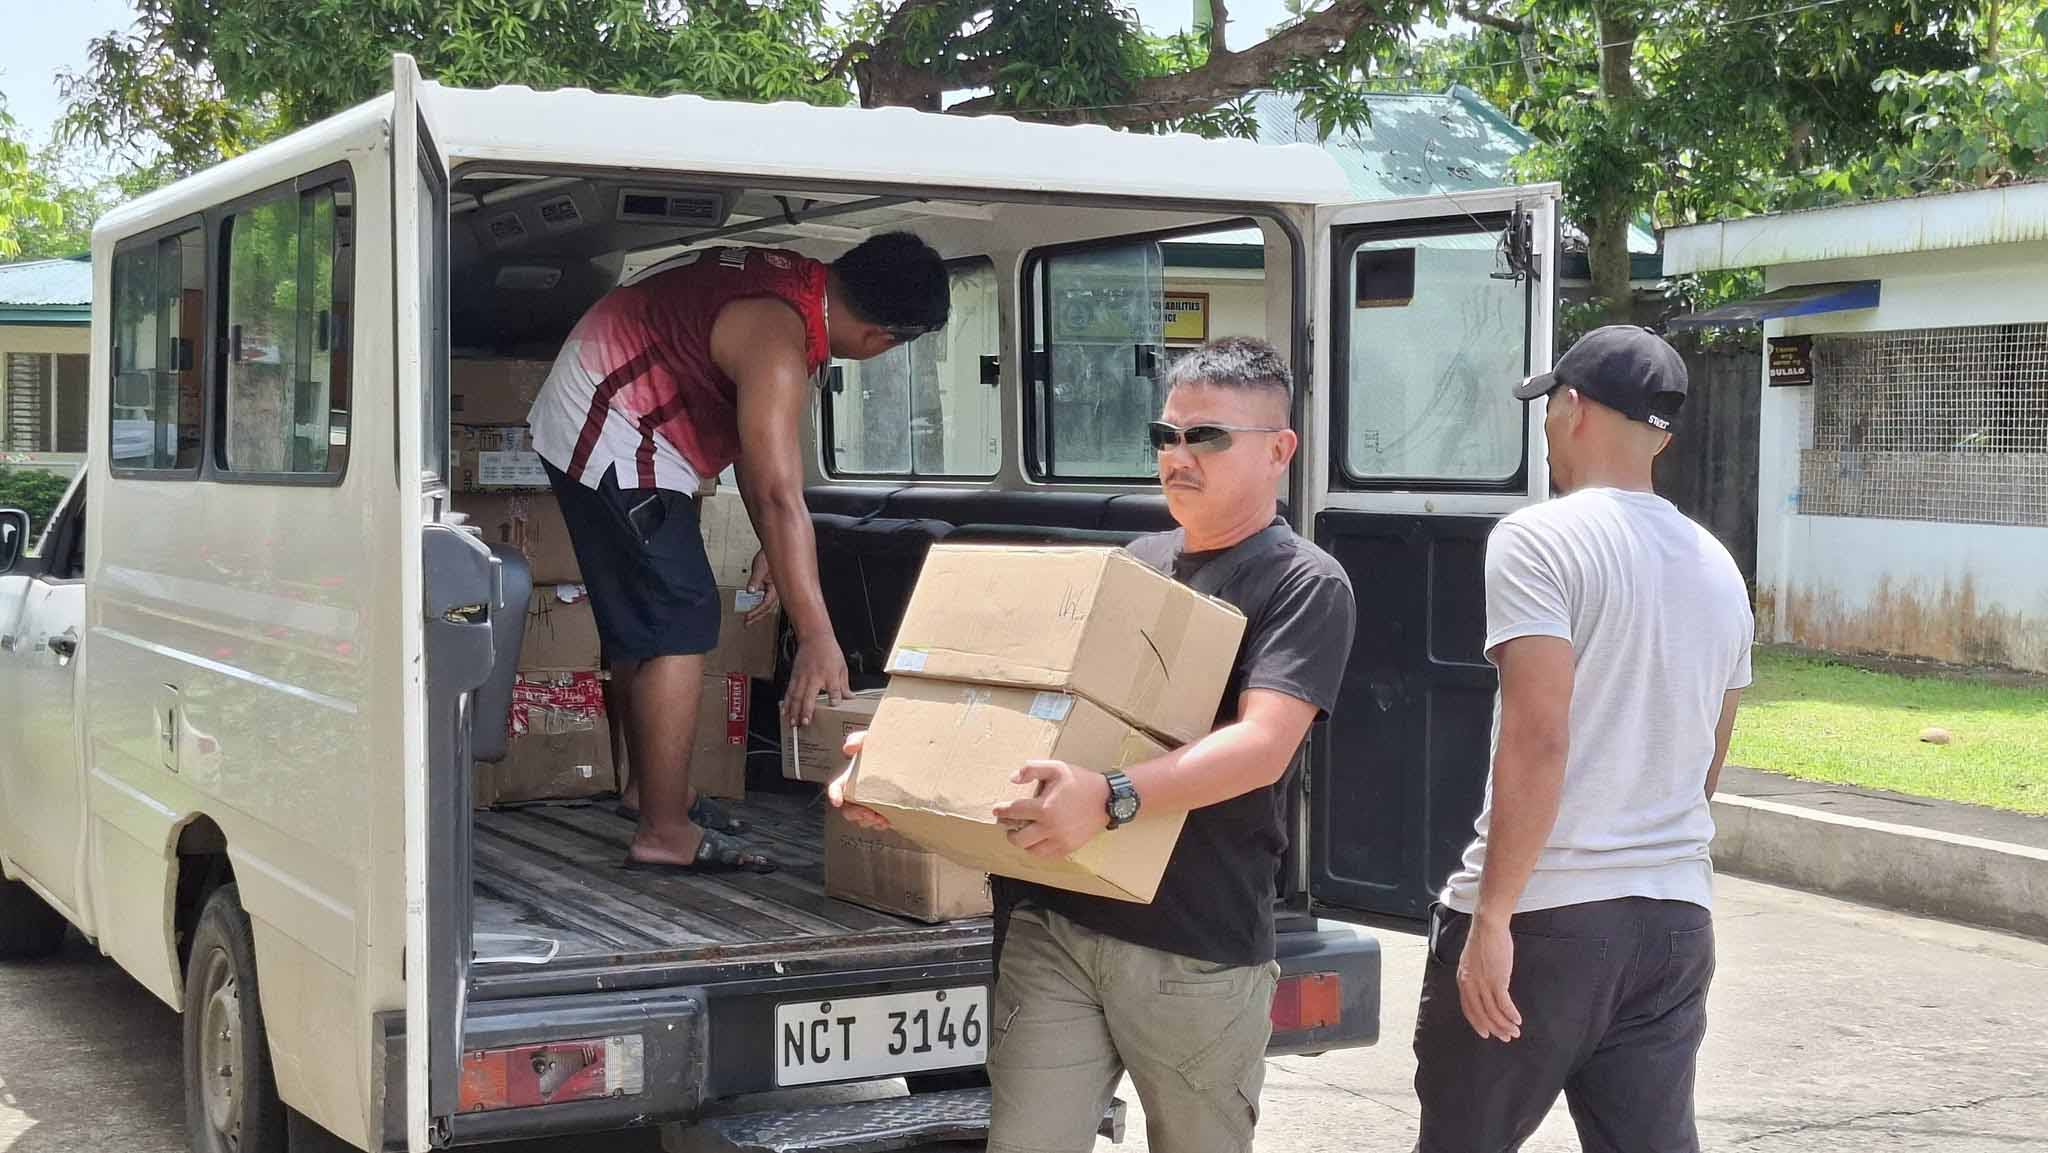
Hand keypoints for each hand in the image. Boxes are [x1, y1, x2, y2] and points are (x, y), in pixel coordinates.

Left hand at [745, 549, 780, 624]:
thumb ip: (755, 580)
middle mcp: (776, 590)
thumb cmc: (769, 556)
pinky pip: (765, 599)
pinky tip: (753, 606)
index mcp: (776, 588)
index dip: (756, 612)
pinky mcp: (770, 586)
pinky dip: (758, 604)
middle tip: (747, 624)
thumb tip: (750, 590)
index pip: (765, 604)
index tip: (748, 617)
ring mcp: (773, 589)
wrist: (772, 550)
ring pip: (766, 605)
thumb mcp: (760, 568)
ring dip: (758, 612)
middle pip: (767, 608)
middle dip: (757, 617)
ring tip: (749, 618)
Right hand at [783, 635, 848, 727]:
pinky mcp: (794, 677)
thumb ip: (844, 685)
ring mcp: (802, 677)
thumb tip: (849, 698)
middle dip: (806, 711)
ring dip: (793, 711)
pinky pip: (789, 692)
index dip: (834, 698)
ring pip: (796, 697)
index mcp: (829, 675)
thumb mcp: (842, 667)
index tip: (834, 706)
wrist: (815, 638)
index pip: (833, 689)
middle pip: (809, 697)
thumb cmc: (829, 651)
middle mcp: (814, 678)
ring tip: (792, 723)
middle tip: (804, 723)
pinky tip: (784, 711)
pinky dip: (786, 703)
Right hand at [827, 733, 890, 830]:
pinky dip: (880, 824)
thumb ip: (858, 739)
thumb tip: (848, 748)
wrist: (907, 757)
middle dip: (855, 814)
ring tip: (880, 819)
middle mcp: (858, 792)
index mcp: (851, 777)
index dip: (834, 795)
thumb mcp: (870, 739)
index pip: (836, 787)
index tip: (838, 801)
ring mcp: (869, 801)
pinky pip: (876, 822)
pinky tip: (888, 820)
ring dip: (868, 822)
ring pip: (861, 818)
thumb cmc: (884, 747)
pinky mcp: (882, 808)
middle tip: (867, 814)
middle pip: (848, 808)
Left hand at [992, 760, 1110, 858]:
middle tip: (1008, 826)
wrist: (1107, 799)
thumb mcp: (1056, 768)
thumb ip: (1032, 770)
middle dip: (1010, 832)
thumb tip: (1012, 778)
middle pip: (1019, 838)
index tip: (997, 810)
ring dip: (1023, 843)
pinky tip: (1038, 841)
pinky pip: (1047, 855)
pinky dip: (1038, 850)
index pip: (1014, 812)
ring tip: (1023, 833)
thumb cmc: (1080, 782)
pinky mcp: (1068, 848)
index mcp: (1044, 807)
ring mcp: (1060, 840)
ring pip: (1032, 850)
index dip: (1002, 811)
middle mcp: (1050, 827)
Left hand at [1456, 913, 1523, 1041]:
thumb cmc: (1484, 940)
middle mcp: (1470, 985)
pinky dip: (1511, 1015)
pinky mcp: (1497, 980)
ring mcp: (1483, 983)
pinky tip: (1518, 1020)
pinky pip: (1504, 1004)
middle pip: (1482, 1015)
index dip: (1478, 1023)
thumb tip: (1486, 989)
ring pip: (1494, 1012)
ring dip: (1506, 1025)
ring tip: (1515, 1031)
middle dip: (1495, 1029)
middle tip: (1505, 1037)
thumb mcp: (1473, 962)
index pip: (1468, 1009)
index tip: (1486, 1033)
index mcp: (1463, 980)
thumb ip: (1476, 977)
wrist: (1488, 926)